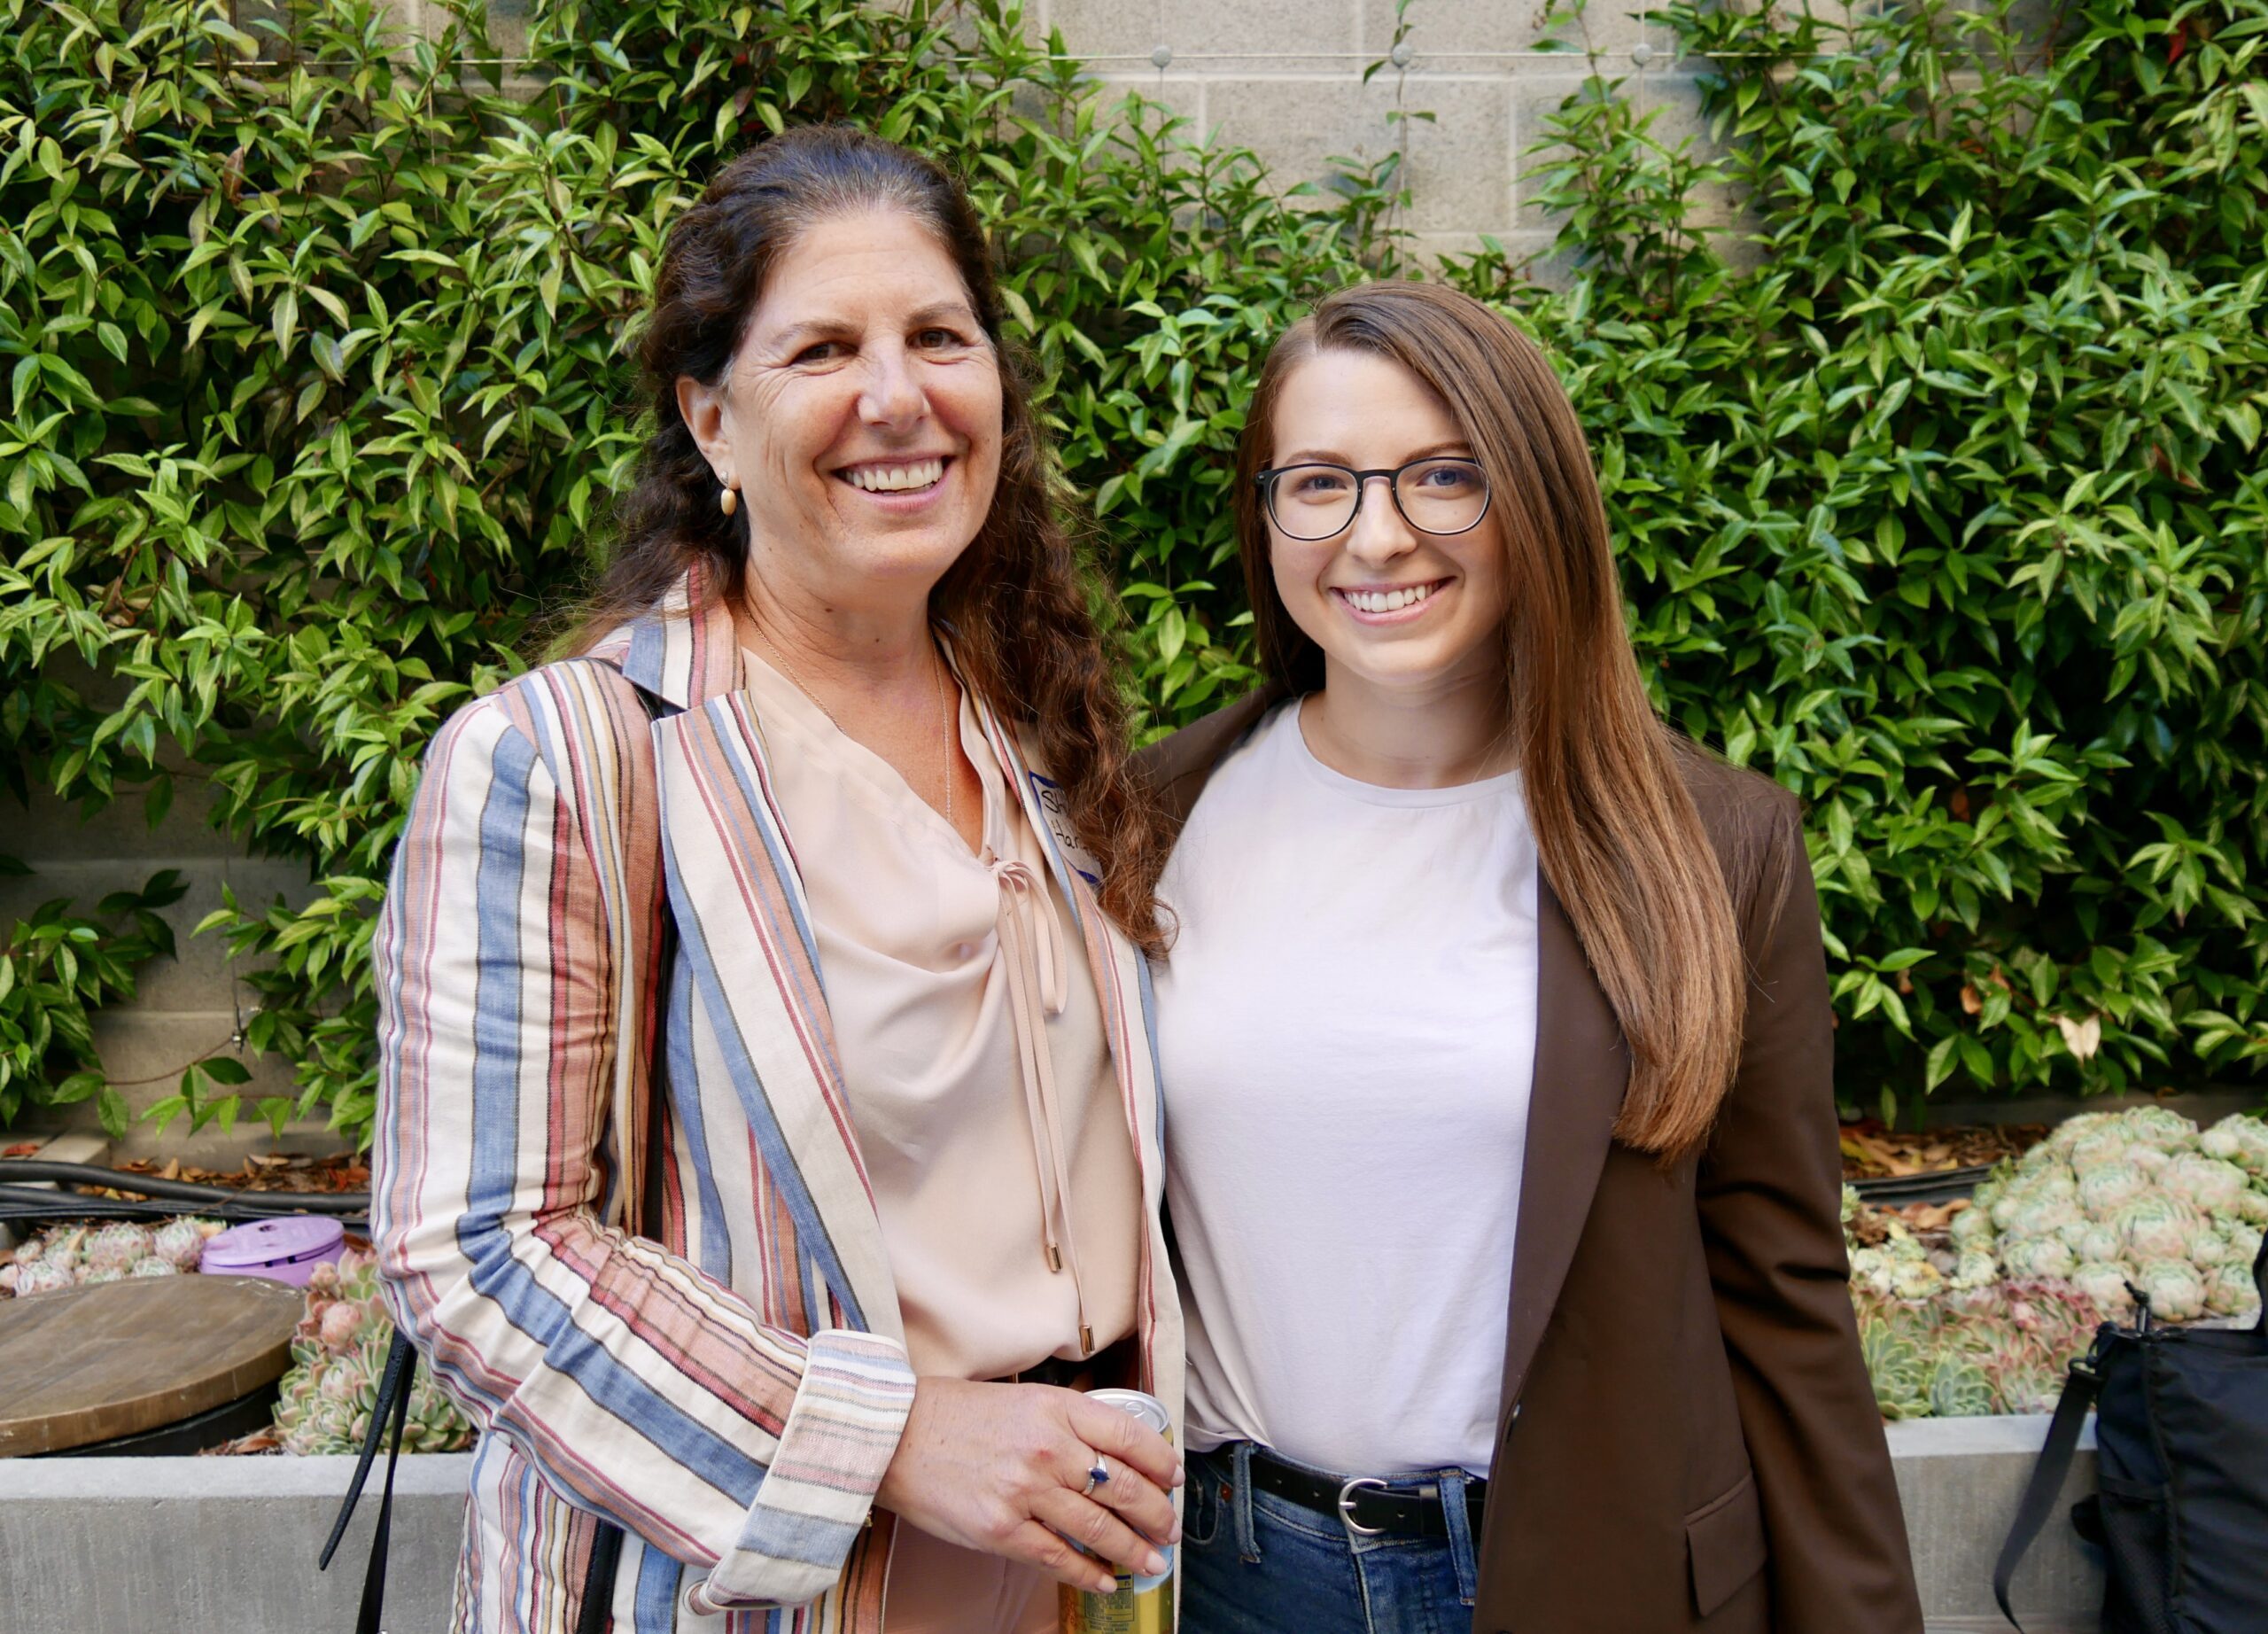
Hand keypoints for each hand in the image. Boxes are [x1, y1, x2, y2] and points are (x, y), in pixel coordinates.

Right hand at [874, 1376, 1183, 1593]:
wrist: (896, 1436)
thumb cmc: (959, 1416)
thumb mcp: (1024, 1400)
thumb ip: (1068, 1423)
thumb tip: (1115, 1455)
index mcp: (1058, 1409)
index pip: (1130, 1435)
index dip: (1161, 1461)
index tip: (1174, 1478)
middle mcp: (1049, 1449)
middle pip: (1126, 1487)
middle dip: (1157, 1514)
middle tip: (1169, 1529)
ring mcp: (1026, 1492)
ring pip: (1100, 1529)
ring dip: (1134, 1550)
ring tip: (1152, 1561)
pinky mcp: (1002, 1530)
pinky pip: (1060, 1558)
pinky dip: (1090, 1573)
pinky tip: (1106, 1579)